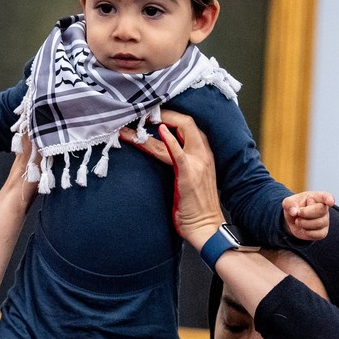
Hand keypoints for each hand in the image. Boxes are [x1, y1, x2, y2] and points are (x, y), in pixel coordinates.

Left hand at [119, 110, 224, 249]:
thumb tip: (161, 151)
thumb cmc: (195, 205)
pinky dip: (168, 140)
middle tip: (140, 112)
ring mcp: (197, 162)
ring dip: (152, 126)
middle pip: (185, 123)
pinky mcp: (188, 174)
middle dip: (162, 114)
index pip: (188, 125)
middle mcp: (203, 153)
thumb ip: (181, 162)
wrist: (205, 226)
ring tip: (132, 122)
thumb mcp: (191, 177)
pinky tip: (158, 130)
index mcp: (203, 153)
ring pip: (177, 134)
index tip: (150, 114)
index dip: (169, 116)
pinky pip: (177, 153)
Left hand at [283, 191, 333, 240]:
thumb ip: (289, 204)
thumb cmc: (294, 207)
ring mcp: (325, 220)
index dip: (329, 199)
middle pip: (320, 211)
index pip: (326, 196)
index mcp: (317, 197)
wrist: (293, 219)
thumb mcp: (288, 202)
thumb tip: (294, 212)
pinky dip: (306, 233)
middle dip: (305, 213)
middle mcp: (324, 208)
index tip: (330, 202)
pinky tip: (303, 228)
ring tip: (298, 221)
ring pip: (319, 223)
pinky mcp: (323, 232)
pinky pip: (317, 234)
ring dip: (304, 223)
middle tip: (297, 213)